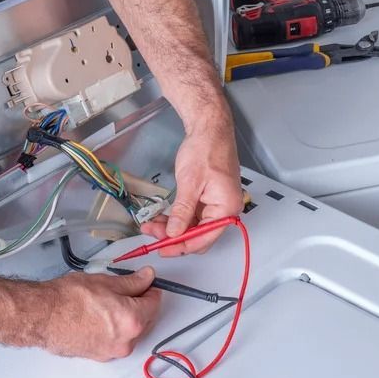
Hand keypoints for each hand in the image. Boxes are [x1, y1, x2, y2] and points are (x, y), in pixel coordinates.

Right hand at [40, 269, 162, 359]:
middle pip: (145, 320)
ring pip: (130, 332)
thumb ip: (132, 282)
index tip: (145, 283)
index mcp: (133, 320)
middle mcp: (126, 341)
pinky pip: (115, 340)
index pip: (154, 303)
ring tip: (106, 303)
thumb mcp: (105, 282)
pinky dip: (113, 329)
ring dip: (126, 318)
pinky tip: (98, 316)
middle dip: (139, 304)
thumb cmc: (68, 300)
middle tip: (124, 290)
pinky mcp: (99, 356)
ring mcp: (112, 352)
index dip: (151, 289)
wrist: (42, 316)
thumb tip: (147, 278)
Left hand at [141, 120, 243, 256]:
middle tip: (152, 234)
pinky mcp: (208, 198)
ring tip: (152, 225)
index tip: (162, 249)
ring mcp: (217, 204)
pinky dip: (177, 217)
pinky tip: (162, 216)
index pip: (204, 238)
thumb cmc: (205, 149)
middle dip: (174, 237)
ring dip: (173, 227)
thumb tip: (174, 233)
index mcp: (226, 208)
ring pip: (193, 226)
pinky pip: (193, 214)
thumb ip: (182, 211)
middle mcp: (225, 210)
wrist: (209, 128)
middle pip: (199, 235)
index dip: (182, 246)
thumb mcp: (190, 182)